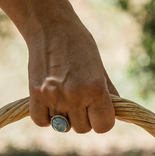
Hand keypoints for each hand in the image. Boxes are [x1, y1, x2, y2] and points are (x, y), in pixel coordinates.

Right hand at [0, 0, 118, 133]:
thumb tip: (119, 117)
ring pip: (63, 127)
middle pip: (83, 129)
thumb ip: (109, 94)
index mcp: (95, 89)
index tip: (98, 111)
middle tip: (80, 100)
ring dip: (65, 117)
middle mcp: (75, 96)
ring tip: (64, 97)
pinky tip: (50, 103)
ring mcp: (53, 97)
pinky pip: (42, 122)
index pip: (104, 126)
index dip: (103, 121)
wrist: (50, 26)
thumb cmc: (80, 46)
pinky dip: (46, 117)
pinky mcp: (35, 95)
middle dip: (84, 118)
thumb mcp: (100, 68)